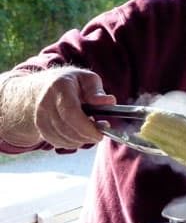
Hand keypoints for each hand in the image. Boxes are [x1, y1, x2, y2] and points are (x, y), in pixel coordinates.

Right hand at [0, 67, 115, 148]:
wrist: (43, 87)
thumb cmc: (70, 83)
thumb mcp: (86, 79)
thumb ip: (97, 92)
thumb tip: (109, 101)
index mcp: (59, 87)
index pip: (71, 113)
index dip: (86, 127)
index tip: (100, 134)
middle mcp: (45, 102)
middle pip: (65, 129)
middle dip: (85, 136)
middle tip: (99, 135)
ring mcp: (39, 116)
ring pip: (61, 138)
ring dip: (79, 141)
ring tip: (90, 133)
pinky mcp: (39, 128)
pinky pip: (56, 141)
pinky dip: (70, 143)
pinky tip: (79, 136)